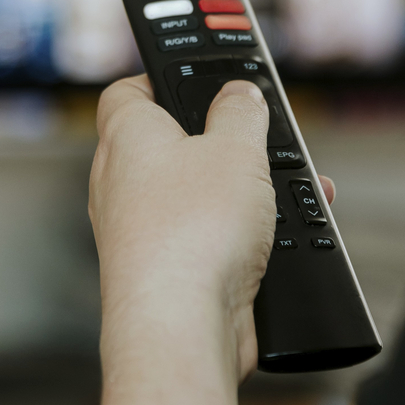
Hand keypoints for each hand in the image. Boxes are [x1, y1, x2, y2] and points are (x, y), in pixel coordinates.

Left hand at [88, 75, 334, 383]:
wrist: (180, 326)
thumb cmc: (191, 233)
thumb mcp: (236, 149)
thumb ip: (241, 113)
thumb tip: (240, 95)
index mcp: (126, 138)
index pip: (129, 91)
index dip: (163, 78)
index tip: (199, 77)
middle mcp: (121, 184)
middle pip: (171, 146)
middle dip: (222, 144)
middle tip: (257, 142)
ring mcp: (138, 233)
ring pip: (195, 197)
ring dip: (242, 195)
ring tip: (282, 196)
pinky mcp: (165, 274)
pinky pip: (205, 241)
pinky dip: (239, 237)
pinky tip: (274, 244)